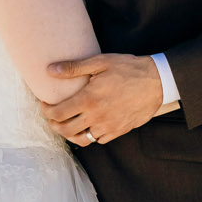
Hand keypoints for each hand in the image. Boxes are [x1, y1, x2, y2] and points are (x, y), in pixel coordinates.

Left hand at [41, 54, 162, 145]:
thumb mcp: (100, 62)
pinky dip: (89, 136)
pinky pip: (99, 140)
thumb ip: (74, 67)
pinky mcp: (120, 131)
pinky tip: (87, 126)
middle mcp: (97, 116)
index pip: (58, 113)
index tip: (44, 105)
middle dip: (54, 124)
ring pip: (82, 139)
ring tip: (66, 124)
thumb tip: (50, 70)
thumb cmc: (128, 68)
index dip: (46, 111)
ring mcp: (109, 126)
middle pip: (66, 130)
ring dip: (70, 133)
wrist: (157, 81)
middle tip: (51, 116)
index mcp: (89, 99)